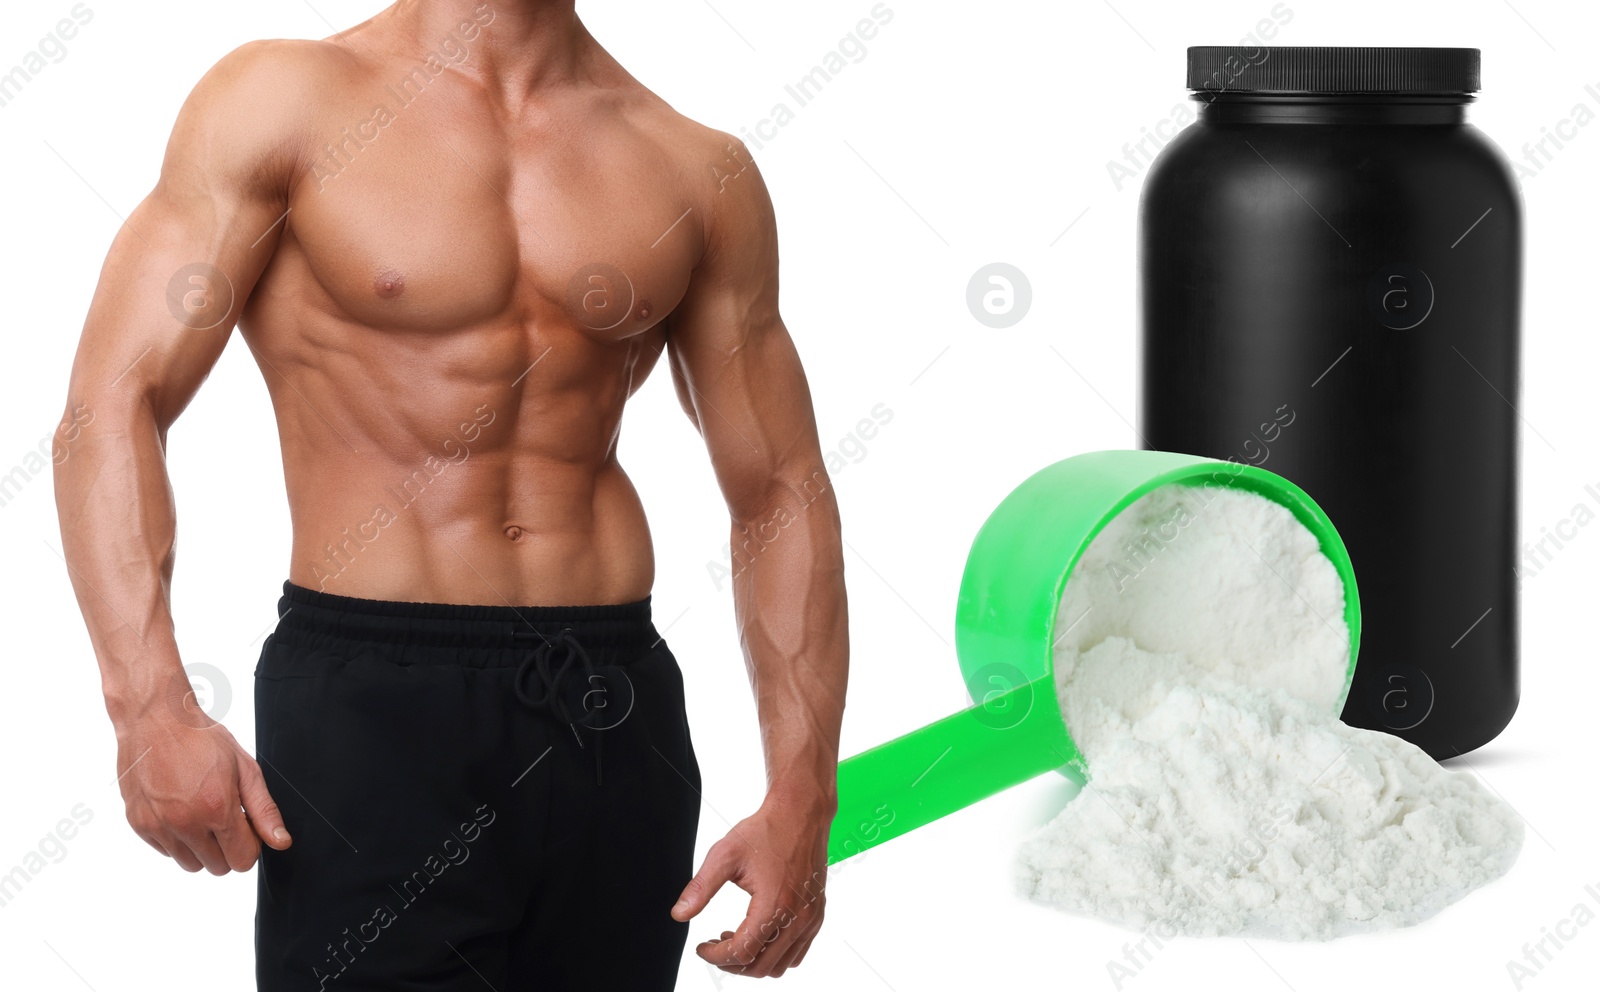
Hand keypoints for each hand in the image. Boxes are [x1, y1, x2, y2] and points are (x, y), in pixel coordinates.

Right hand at [114, 682, 290, 874]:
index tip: (246, 826)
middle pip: (217, 867)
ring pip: (190, 864)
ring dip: (201, 848)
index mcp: (217, 808)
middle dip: (227, 848)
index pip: (242, 860)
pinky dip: (176, 839)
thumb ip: (264, 810)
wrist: (155, 719)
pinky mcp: (138, 824)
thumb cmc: (202, 739)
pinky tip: (179, 809)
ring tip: (201, 813)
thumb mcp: (245, 769)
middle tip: (224, 817)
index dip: (249, 845)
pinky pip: (165, 851)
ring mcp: (158, 826)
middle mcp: (185, 823)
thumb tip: (281, 842)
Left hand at [671, 794, 830, 977]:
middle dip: (732, 963)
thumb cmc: (765, 830)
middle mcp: (798, 917)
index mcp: (775, 905)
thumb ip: (700, 888)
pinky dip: (775, 954)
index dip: (716, 956)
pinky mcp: (816, 914)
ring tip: (734, 938)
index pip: (742, 953)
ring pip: (780, 966)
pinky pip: (797, 953)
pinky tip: (757, 933)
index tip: (701, 946)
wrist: (800, 813)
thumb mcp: (725, 855)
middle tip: (714, 946)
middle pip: (761, 967)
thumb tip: (679, 914)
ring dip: (754, 961)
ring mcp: (811, 918)